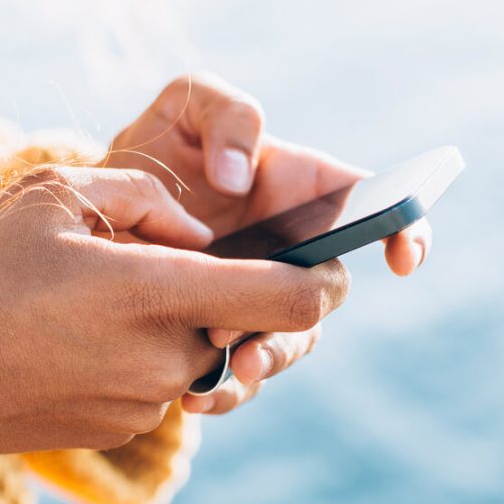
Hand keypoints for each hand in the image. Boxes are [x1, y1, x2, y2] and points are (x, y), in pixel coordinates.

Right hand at [0, 166, 349, 458]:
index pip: (295, 300)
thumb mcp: (54, 194)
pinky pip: (162, 383)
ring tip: (102, 294)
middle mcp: (165, 361)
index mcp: (157, 296)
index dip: (322, 275)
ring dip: (179, 322)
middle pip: (248, 326)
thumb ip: (148, 199)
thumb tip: (197, 231)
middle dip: (228, 291)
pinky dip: (144, 353)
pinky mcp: (118, 430)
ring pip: (202, 353)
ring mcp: (143, 405)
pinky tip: (78, 332)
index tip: (316, 256)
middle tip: (164, 260)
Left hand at [105, 72, 431, 413]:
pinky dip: (224, 392)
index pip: (375, 209)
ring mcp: (260, 298)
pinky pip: (240, 378)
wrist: (96, 210)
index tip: (401, 258)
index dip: (407, 230)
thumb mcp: (186, 106)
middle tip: (258, 322)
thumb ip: (227, 114)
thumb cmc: (158, 148)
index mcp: (304, 191)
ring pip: (290, 342)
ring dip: (267, 360)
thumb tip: (239, 177)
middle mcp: (293, 252)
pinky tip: (193, 397)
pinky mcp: (222, 335)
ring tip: (227, 368)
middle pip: (326, 294)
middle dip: (303, 314)